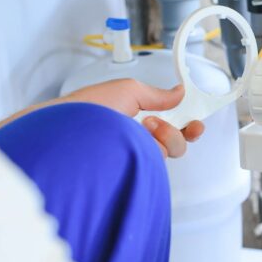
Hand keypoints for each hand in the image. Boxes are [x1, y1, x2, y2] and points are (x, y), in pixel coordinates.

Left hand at [61, 79, 204, 157]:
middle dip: (176, 131)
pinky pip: (156, 163)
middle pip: (176, 143)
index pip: (171, 124)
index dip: (188, 125)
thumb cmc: (87, 109)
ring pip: (167, 152)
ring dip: (162, 136)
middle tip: (156, 123)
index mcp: (137, 117)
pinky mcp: (132, 171)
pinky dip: (152, 149)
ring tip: (140, 126)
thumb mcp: (128, 90)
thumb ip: (157, 94)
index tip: (196, 123)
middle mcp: (138, 139)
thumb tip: (178, 91)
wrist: (66, 131)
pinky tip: (135, 142)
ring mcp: (135, 156)